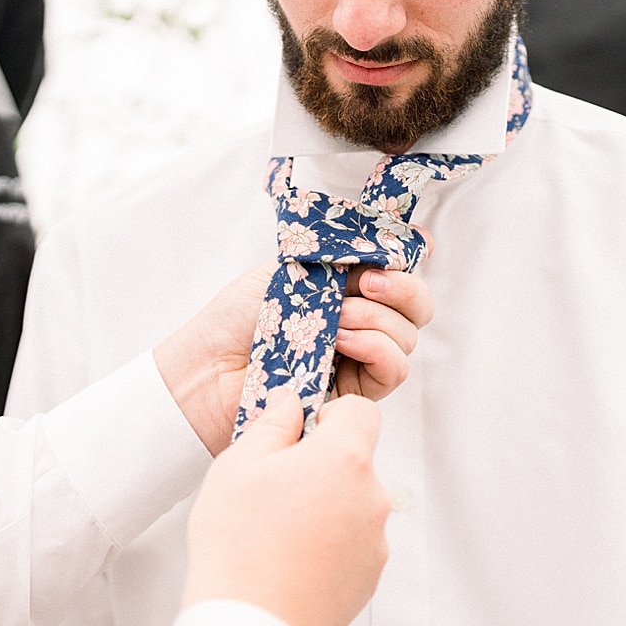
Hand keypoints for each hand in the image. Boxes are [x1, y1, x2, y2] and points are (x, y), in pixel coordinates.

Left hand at [153, 253, 433, 455]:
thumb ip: (346, 253)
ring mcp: (358, 359)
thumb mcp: (295, 267)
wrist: (208, 367)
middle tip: (368, 282)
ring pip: (407, 336)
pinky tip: (345, 341)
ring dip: (378, 318)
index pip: (400, 273)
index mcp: (345, 289)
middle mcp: (359, 322)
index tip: (406, 248)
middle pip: (416, 307)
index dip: (411, 260)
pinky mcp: (354, 394)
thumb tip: (408, 232)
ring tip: (338, 317)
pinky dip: (378, 349)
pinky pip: (394, 369)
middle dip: (402, 288)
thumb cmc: (239, 316)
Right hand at [181, 387, 389, 625]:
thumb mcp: (238, 465)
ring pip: (354, 503)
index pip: (361, 411)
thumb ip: (273, 423)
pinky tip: (293, 557)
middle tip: (278, 488)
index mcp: (344, 459)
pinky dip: (331, 543)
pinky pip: (354, 542)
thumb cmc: (238, 545)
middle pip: (355, 461)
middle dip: (322, 465)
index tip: (305, 432)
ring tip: (279, 530)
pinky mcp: (370, 576)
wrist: (250, 623)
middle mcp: (372, 497)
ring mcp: (375, 540)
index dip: (331, 415)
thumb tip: (290, 403)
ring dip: (327, 505)